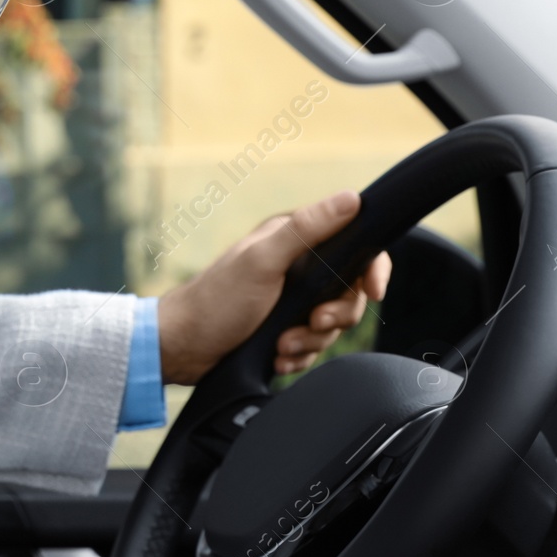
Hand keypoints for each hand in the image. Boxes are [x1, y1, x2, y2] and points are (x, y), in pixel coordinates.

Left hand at [155, 190, 391, 384]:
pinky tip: (275, 357)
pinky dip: (297, 357)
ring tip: (280, 345)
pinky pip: (313, 348)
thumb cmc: (215, 301)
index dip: (372, 269)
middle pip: (350, 293)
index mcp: (295, 241)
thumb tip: (351, 199)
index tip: (374, 292)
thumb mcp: (262, 261)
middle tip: (308, 324)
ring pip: (332, 326)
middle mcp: (297, 268)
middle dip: (333, 317)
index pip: (356, 247)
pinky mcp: (285, 330)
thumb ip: (306, 230)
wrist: (183, 348)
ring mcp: (291, 302)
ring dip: (309, 342)